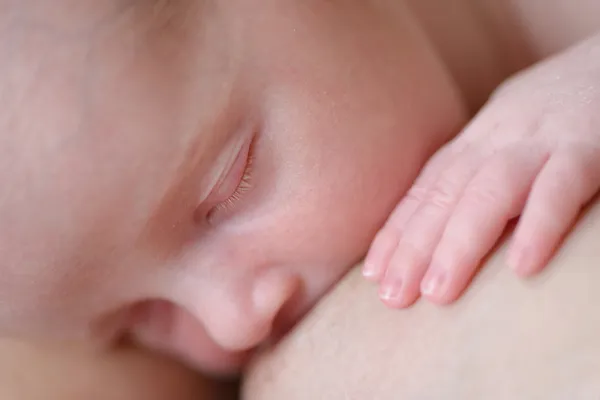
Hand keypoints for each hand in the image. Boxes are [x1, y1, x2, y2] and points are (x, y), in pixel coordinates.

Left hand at [363, 34, 599, 307]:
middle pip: (446, 195)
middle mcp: (496, 140)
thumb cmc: (552, 111)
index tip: (372, 274)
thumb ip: (474, 173)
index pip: (425, 190)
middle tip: (393, 296)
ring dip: (459, 243)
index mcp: (474, 142)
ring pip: (490, 192)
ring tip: (438, 293)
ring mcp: (540, 140)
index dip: (396, 232)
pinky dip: (539, 224)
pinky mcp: (589, 145)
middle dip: (413, 248)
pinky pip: (561, 186)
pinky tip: (520, 268)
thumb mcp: (502, 136)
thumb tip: (440, 223)